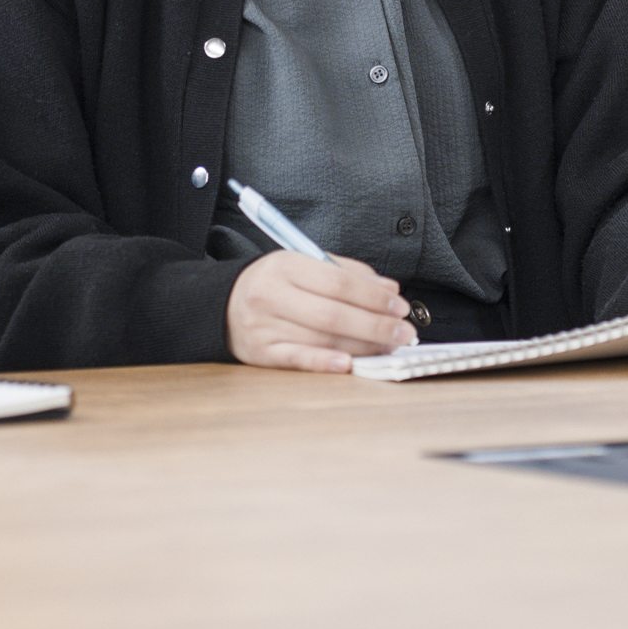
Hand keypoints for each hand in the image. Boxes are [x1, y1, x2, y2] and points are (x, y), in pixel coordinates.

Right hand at [227, 251, 416, 372]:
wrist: (224, 304)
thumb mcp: (304, 264)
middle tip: (404, 333)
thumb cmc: (274, 284)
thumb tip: (389, 290)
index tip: (400, 306)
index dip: (374, 297)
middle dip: (375, 326)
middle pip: (333, 314)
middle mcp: (271, 295)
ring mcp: (264, 326)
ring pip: (322, 340)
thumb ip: (347, 273)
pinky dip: (324, 363)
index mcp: (284, 266)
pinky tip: (349, 363)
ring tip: (388, 347)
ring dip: (362, 346)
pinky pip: (297, 359)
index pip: (338, 282)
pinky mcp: (261, 353)